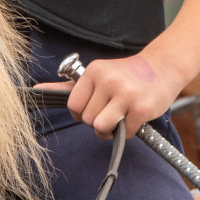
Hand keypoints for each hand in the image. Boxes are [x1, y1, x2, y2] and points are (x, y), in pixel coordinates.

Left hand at [58, 54, 186, 137]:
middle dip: (97, 122)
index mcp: (94, 71)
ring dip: (109, 131)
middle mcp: (108, 80)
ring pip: (101, 127)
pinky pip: (124, 133)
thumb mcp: (97, 74)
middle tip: (111, 112)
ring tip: (119, 119)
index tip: (94, 109)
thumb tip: (36, 89)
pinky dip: (128, 132)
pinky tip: (134, 118)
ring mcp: (125, 94)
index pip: (74, 106)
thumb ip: (67, 85)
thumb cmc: (127, 74)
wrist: (164, 67)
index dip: (82, 114)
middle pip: (87, 119)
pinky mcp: (141, 108)